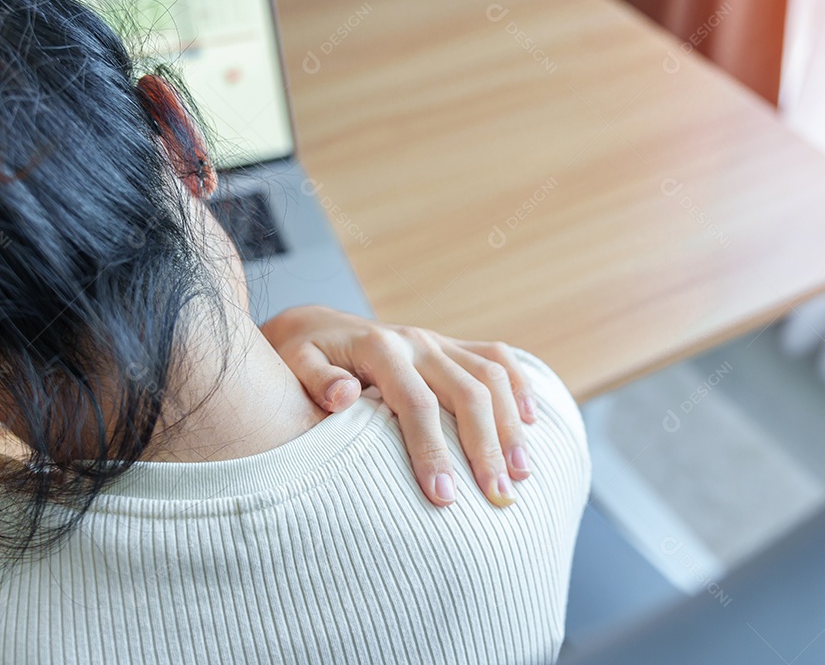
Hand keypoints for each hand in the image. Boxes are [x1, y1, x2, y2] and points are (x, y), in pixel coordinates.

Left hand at [260, 306, 537, 507]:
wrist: (314, 327)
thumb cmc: (300, 355)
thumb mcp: (293, 363)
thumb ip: (316, 380)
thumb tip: (343, 396)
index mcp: (381, 348)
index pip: (416, 403)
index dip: (432, 449)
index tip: (444, 496)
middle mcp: (417, 342)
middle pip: (468, 392)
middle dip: (486, 447)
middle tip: (499, 497)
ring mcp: (438, 342)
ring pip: (491, 376)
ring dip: (511, 425)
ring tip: (522, 473)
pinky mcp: (450, 347)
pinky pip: (496, 358)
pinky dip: (518, 386)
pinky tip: (531, 423)